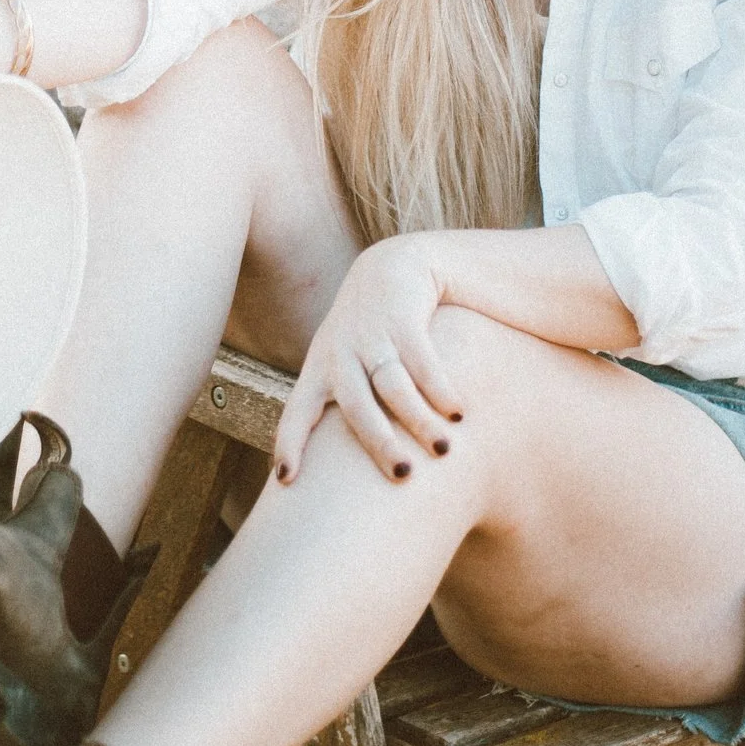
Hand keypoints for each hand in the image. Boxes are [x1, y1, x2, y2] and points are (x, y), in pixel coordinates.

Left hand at [269, 236, 468, 485]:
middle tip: (402, 475)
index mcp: (320, 369)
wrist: (392, 266)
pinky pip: (423, 362)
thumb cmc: (367, 333)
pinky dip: (441, 390)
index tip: (286, 479)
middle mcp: (341, 354)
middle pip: (355, 405)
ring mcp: (372, 335)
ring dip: (419, 420)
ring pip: (394, 386)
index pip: (297, 411)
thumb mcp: (342, 361)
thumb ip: (343, 405)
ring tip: (443, 450)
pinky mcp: (403, 319)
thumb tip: (341, 473)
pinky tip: (458, 413)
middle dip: (378, 442)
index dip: (290, 443)